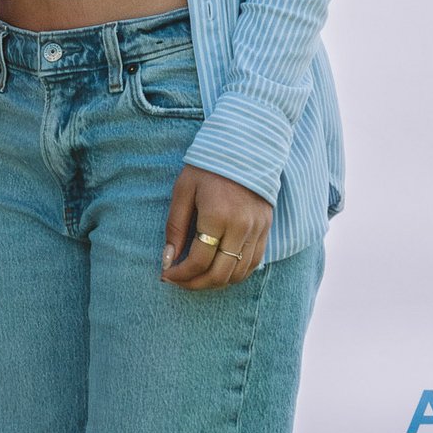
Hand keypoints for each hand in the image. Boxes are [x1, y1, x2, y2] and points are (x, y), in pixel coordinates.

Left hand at [161, 165, 271, 290]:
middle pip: (219, 274)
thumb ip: (175, 226)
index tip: (166, 274)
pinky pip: (253, 263)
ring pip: (238, 274)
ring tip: (196, 278)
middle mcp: (241, 227)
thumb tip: (167, 259)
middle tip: (179, 281)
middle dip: (195, 284)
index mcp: (217, 216)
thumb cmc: (207, 167)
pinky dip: (235, 274)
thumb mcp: (183, 190)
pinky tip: (218, 271)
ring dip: (215, 283)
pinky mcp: (266, 229)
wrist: (244, 147)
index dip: (180, 274)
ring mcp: (257, 230)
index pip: (198, 261)